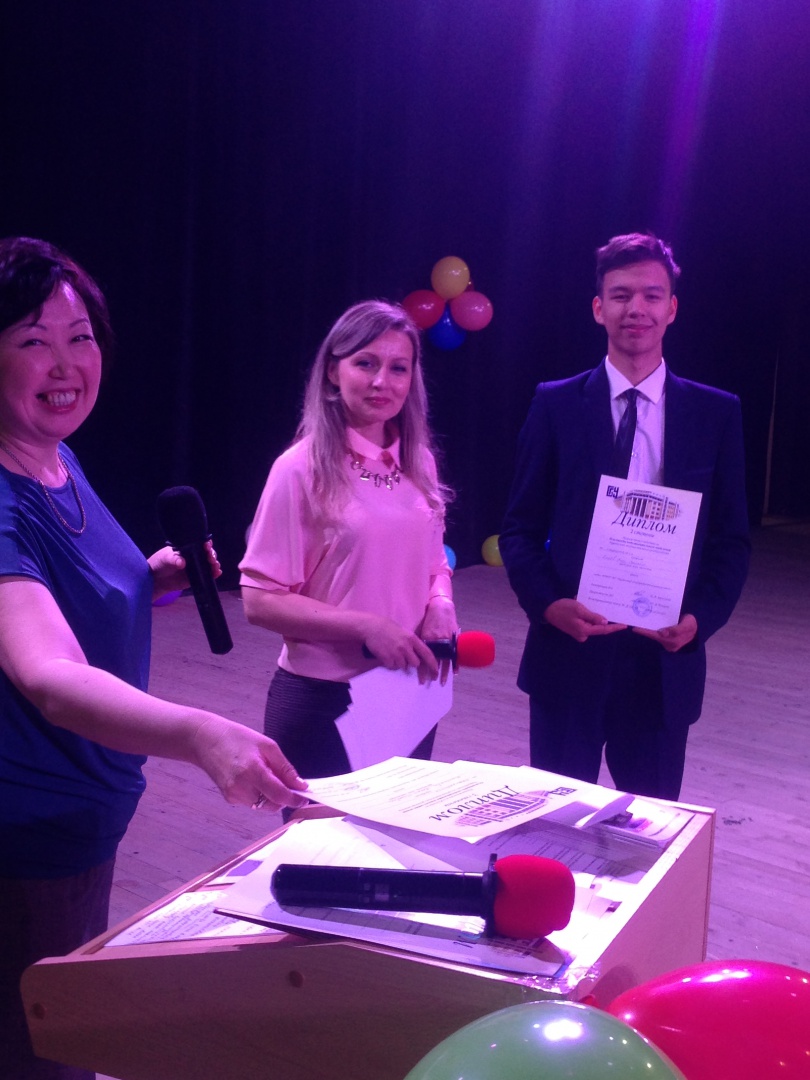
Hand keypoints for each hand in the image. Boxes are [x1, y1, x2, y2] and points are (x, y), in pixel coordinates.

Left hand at [148, 541, 221, 599]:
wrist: (157, 579)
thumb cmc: (160, 563)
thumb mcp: (165, 559)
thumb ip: (173, 560)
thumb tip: (182, 562)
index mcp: (188, 547)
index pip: (200, 542)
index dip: (206, 543)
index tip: (206, 545)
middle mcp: (194, 556)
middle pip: (208, 553)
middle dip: (212, 554)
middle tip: (211, 558)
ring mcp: (197, 566)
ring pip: (210, 563)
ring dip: (215, 564)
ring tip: (215, 566)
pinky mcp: (198, 576)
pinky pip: (208, 574)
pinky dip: (214, 573)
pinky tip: (217, 573)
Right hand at [193, 717, 308, 811]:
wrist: (205, 740)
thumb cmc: (236, 738)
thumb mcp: (267, 745)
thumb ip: (284, 768)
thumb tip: (300, 784)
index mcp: (253, 771)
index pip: (279, 795)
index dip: (295, 799)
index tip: (304, 797)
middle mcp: (241, 787)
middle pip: (272, 805)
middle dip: (284, 797)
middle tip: (288, 782)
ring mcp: (233, 795)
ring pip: (263, 806)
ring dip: (271, 796)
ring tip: (267, 775)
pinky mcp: (229, 798)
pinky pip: (252, 802)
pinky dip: (260, 794)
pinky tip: (254, 778)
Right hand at [362, 616, 439, 683]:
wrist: (372, 627)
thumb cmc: (388, 628)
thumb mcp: (404, 632)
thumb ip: (411, 642)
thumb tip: (417, 654)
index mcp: (412, 639)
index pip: (427, 653)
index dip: (433, 664)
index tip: (435, 671)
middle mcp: (406, 647)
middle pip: (415, 663)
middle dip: (411, 662)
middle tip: (404, 656)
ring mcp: (396, 653)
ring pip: (403, 666)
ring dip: (399, 662)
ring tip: (392, 653)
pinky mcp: (387, 658)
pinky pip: (392, 666)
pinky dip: (390, 663)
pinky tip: (386, 655)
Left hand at [419, 597, 458, 684]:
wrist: (441, 607)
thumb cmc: (430, 619)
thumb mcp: (422, 630)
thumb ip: (420, 643)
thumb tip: (412, 655)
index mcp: (427, 640)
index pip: (424, 658)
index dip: (422, 670)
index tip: (421, 679)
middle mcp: (437, 642)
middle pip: (435, 661)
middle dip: (433, 673)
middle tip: (431, 682)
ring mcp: (447, 641)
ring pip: (445, 660)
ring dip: (444, 672)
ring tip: (442, 681)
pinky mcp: (454, 639)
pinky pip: (455, 654)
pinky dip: (455, 663)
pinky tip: (455, 672)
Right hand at [544, 598, 626, 642]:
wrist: (547, 609)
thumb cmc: (563, 608)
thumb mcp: (579, 609)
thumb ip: (593, 616)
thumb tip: (605, 622)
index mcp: (584, 630)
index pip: (603, 630)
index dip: (614, 627)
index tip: (624, 625)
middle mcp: (582, 634)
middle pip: (598, 627)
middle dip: (603, 618)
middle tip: (610, 608)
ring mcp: (578, 632)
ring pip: (591, 624)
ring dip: (593, 615)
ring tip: (592, 604)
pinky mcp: (575, 628)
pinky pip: (586, 622)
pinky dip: (587, 615)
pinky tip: (584, 605)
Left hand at [634, 613, 697, 651]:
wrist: (696, 629)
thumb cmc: (691, 625)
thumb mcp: (687, 625)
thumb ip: (677, 629)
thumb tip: (663, 633)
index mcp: (674, 640)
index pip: (656, 635)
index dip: (645, 632)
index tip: (635, 629)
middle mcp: (669, 644)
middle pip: (654, 636)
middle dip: (644, 630)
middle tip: (633, 624)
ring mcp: (668, 644)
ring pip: (655, 636)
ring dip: (648, 630)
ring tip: (638, 623)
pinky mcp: (667, 641)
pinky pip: (658, 636)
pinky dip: (653, 630)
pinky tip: (648, 625)